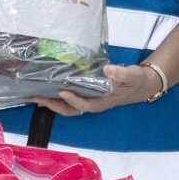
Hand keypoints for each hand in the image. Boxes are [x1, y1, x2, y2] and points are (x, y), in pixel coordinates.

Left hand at [34, 63, 160, 116]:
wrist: (141, 85)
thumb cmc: (136, 81)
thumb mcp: (133, 75)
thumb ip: (122, 73)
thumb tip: (108, 69)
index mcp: (103, 102)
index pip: (85, 104)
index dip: (73, 100)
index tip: (62, 91)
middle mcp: (94, 104)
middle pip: (70, 110)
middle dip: (53, 105)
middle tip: (37, 97)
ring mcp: (90, 100)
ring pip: (68, 107)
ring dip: (52, 103)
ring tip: (36, 96)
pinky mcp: (88, 95)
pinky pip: (70, 99)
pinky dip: (57, 97)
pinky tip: (49, 90)